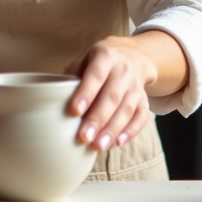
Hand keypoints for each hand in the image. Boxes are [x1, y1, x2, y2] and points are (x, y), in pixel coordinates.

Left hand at [64, 35, 158, 150]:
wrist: (136, 55)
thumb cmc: (102, 60)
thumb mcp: (86, 57)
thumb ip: (73, 74)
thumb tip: (58, 96)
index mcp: (106, 56)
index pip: (96, 75)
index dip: (86, 93)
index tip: (75, 111)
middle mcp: (123, 70)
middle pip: (112, 96)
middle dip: (98, 119)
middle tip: (84, 137)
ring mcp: (136, 85)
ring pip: (126, 109)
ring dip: (112, 129)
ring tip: (98, 146)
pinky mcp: (144, 99)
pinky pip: (141, 117)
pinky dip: (131, 131)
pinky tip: (118, 142)